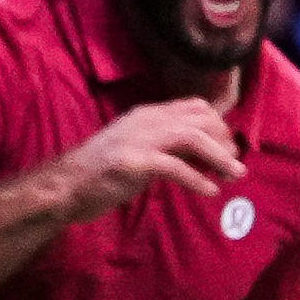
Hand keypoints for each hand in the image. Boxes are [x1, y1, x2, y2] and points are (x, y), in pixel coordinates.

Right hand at [49, 99, 243, 217]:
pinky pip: (174, 167)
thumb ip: (171, 147)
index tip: (230, 146)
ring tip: (234, 175)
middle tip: (235, 165)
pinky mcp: (131, 162)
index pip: (195, 107)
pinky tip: (209, 191)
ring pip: (192, 137)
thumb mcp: (141, 150)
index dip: (219, 125)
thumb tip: (209, 153)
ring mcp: (137, 139)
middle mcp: (145, 121)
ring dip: (219, 157)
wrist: (63, 186)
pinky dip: (197, 179)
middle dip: (224, 141)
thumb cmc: (103, 173)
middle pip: (200, 120)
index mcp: (148, 114)